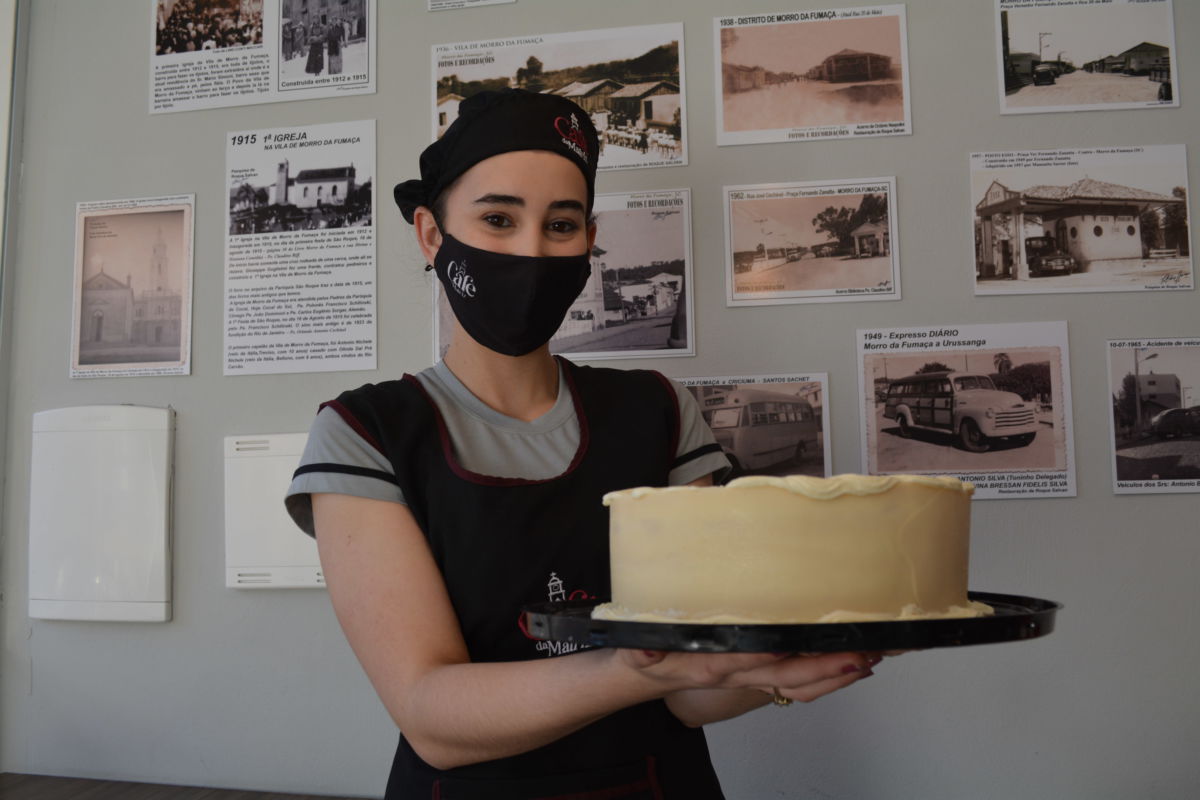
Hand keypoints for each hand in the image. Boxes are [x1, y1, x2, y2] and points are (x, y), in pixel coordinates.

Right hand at [617, 648, 880, 702]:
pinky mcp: (761, 672)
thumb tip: (643, 648)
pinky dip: (830, 674)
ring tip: (872, 654)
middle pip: (795, 678)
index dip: (785, 656)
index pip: (758, 662)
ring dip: (839, 674)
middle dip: (830, 668)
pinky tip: (851, 659)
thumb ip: (641, 650)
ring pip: (804, 684)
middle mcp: (743, 675)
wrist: (649, 676)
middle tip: (863, 652)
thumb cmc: (652, 657)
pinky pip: (802, 681)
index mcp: (718, 667)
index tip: (811, 645)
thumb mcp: (639, 652)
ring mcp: (755, 677)